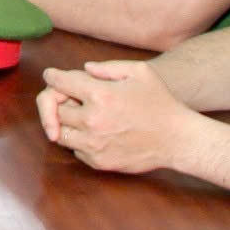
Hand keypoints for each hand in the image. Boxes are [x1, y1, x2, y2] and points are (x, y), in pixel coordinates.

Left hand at [38, 61, 198, 173]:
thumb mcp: (139, 72)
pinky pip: (75, 150)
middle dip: (59, 100)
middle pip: (54, 108)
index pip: (59, 82)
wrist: (178, 140)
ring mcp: (94, 144)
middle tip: (70, 98)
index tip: (52, 75)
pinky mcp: (99, 162)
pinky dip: (79, 141)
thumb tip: (84, 69)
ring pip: (59, 132)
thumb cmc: (160, 102)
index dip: (53, 76)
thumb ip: (108, 67)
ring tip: (81, 116)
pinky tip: (95, 133)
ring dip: (65, 122)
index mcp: (100, 95)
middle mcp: (92, 121)